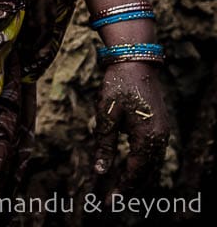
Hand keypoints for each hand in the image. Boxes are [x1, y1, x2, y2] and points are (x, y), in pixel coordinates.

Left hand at [93, 61, 168, 195]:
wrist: (135, 60)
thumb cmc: (118, 85)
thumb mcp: (106, 114)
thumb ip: (104, 145)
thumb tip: (100, 171)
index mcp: (147, 138)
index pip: (135, 173)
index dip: (122, 189)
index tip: (108, 202)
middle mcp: (160, 139)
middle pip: (147, 174)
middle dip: (130, 188)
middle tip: (112, 200)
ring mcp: (163, 132)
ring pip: (152, 166)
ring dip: (138, 179)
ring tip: (120, 188)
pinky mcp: (161, 126)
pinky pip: (154, 154)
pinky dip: (144, 166)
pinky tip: (131, 168)